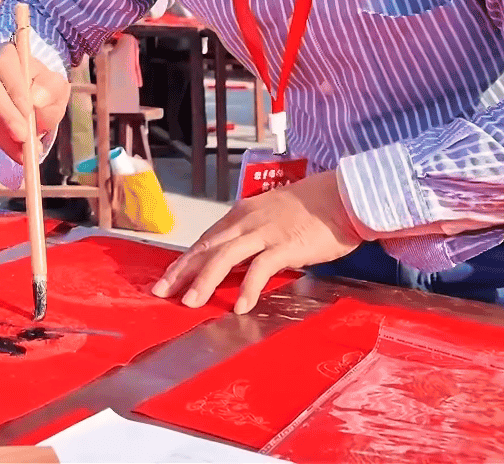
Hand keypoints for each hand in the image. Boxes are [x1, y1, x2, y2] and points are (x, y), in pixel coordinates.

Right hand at [0, 39, 71, 164]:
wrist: (31, 100)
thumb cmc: (42, 89)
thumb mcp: (55, 86)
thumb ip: (51, 89)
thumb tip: (36, 99)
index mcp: (5, 54)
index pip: (4, 63)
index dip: (14, 87)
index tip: (29, 110)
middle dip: (6, 114)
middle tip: (24, 137)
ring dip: (4, 134)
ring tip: (26, 149)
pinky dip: (0, 142)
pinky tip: (16, 148)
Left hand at [152, 170, 363, 313]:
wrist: (342, 196)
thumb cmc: (311, 209)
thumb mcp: (271, 217)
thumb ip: (252, 236)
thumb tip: (236, 260)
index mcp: (241, 215)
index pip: (205, 240)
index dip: (184, 260)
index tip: (166, 278)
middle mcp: (246, 222)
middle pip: (207, 248)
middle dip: (181, 272)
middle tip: (161, 292)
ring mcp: (265, 233)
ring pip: (225, 257)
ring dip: (205, 281)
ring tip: (190, 303)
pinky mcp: (285, 245)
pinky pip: (261, 268)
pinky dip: (248, 288)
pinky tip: (239, 307)